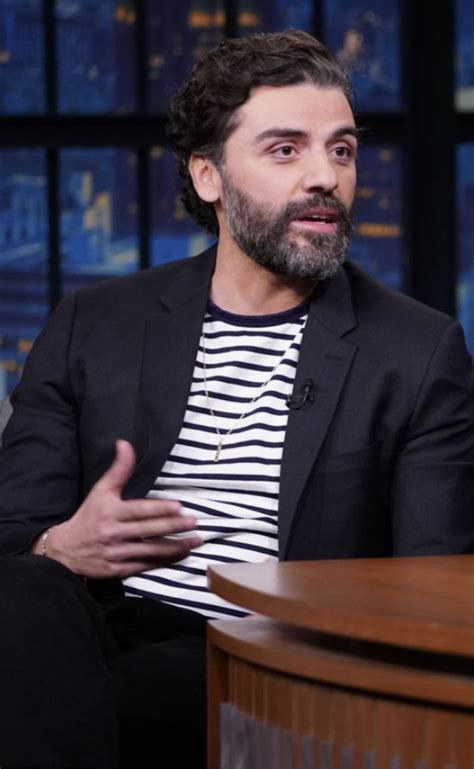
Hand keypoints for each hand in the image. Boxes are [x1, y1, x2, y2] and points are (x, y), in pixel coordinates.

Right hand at [37, 440, 201, 578]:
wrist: (65, 550)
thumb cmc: (89, 516)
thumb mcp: (101, 490)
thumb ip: (118, 469)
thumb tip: (125, 443)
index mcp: (110, 512)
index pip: (139, 510)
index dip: (159, 509)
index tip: (179, 507)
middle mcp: (113, 533)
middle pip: (148, 530)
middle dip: (173, 526)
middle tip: (193, 522)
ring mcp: (116, 554)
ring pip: (151, 550)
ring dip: (175, 546)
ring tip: (194, 541)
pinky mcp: (119, 570)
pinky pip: (145, 565)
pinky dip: (164, 561)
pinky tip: (180, 555)